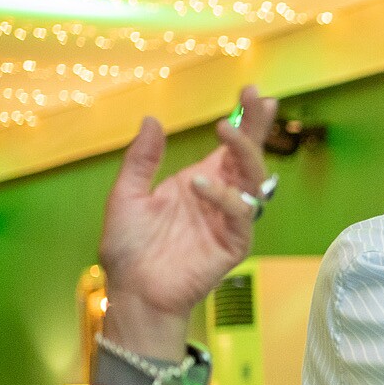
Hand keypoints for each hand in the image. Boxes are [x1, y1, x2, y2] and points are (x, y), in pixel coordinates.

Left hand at [99, 86, 276, 356]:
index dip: (245, 121)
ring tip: (225, 132)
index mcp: (201, 182)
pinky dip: (225, 198)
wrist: (132, 291)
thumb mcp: (126, 195)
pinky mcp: (233, 244)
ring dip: (243, 154)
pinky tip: (201, 185)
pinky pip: (241, 217)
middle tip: (257, 98)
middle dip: (256, 127)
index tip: (251, 93)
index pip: (230, 147)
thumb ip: (142, 160)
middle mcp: (220, 197)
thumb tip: (152, 120)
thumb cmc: (129, 247)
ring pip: (253, 182)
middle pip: (250, 157)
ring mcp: (230, 221)